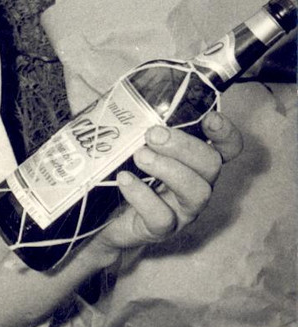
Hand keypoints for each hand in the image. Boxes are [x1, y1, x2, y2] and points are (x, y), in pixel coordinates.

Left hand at [95, 110, 243, 255]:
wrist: (101, 218)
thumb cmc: (123, 171)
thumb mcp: (131, 144)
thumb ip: (137, 123)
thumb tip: (125, 96)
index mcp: (194, 161)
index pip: (227, 148)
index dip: (226, 133)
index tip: (209, 119)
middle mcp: (196, 184)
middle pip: (211, 164)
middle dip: (184, 146)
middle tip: (152, 134)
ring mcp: (182, 210)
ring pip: (196, 192)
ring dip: (168, 169)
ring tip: (139, 156)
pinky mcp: (160, 230)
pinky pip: (162, 217)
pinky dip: (143, 196)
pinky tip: (124, 180)